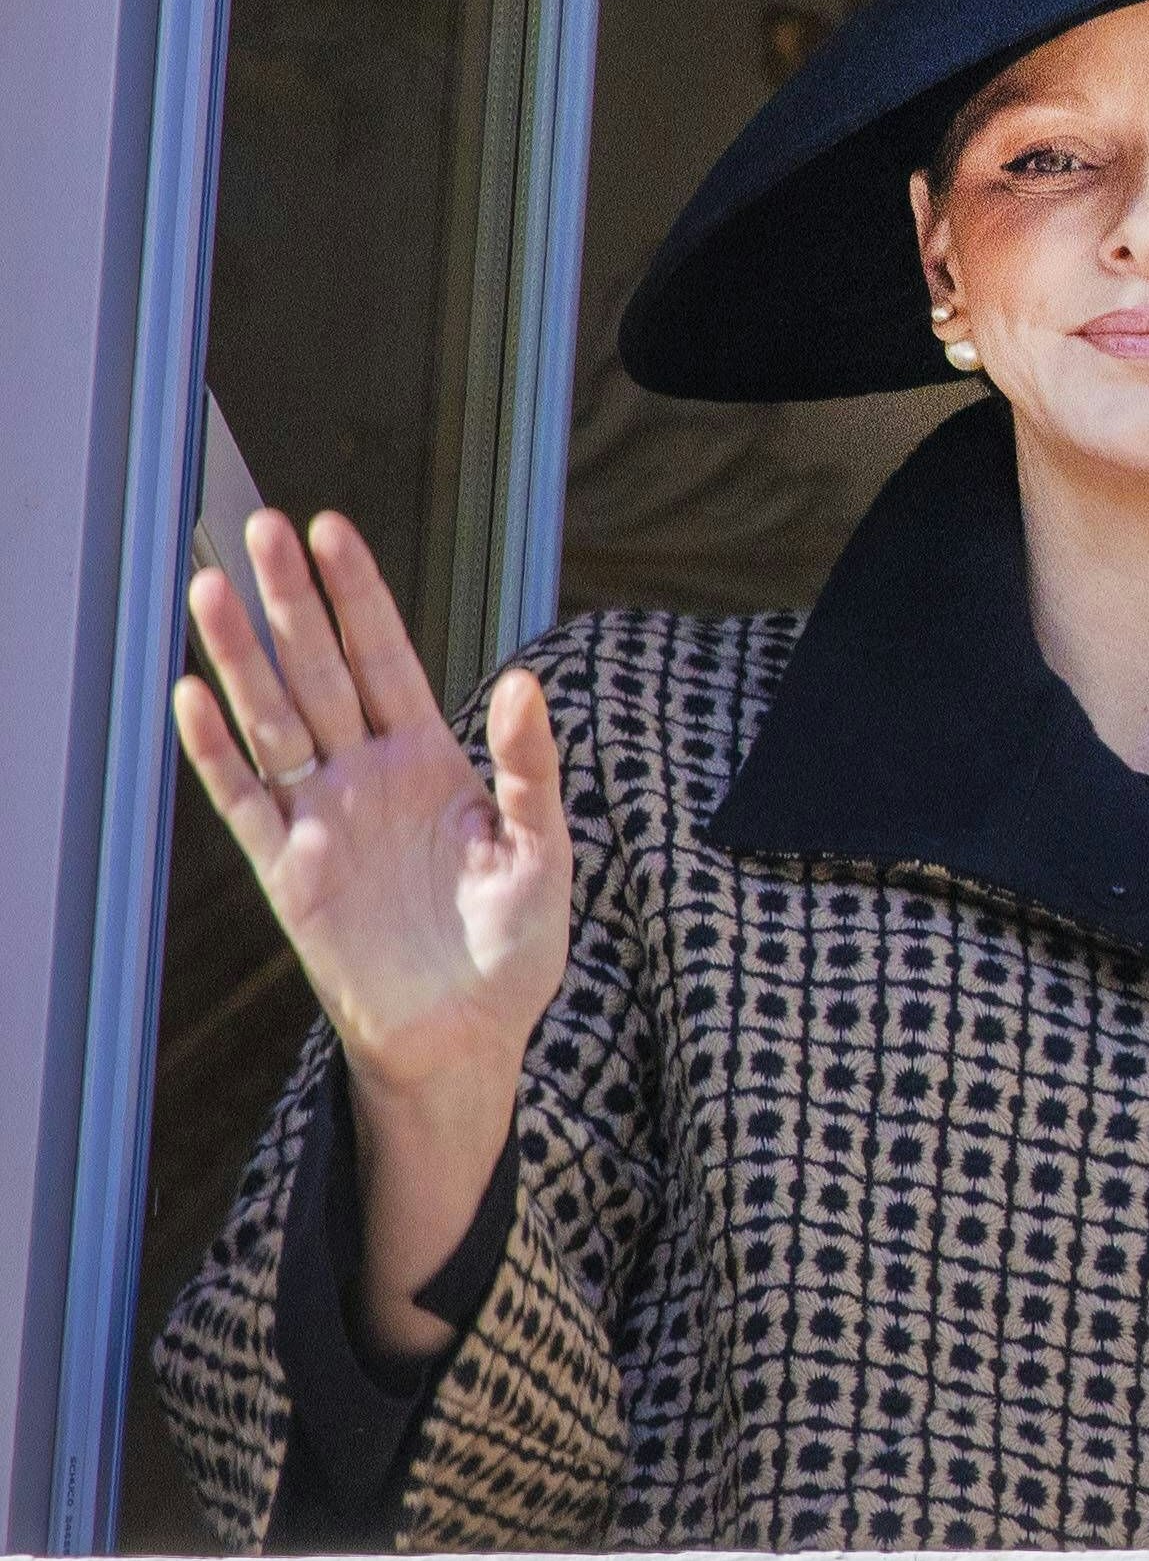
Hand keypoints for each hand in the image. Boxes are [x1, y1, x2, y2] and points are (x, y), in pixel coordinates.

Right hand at [174, 510, 566, 1352]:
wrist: (466, 1036)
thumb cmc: (513, 948)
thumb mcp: (543, 853)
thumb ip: (531, 769)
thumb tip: (523, 683)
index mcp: (434, 761)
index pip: (387, 656)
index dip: (360, 595)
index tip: (331, 527)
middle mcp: (369, 775)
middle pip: (320, 670)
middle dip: (292, 601)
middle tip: (260, 524)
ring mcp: (322, 816)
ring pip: (272, 718)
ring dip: (242, 655)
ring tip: (212, 585)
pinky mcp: (286, 869)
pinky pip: (243, 798)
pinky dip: (217, 751)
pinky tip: (192, 695)